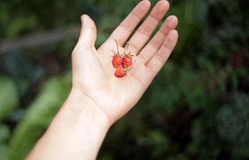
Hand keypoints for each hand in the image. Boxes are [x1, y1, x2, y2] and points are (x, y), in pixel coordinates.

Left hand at [71, 0, 177, 124]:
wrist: (93, 102)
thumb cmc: (84, 77)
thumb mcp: (82, 50)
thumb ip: (88, 33)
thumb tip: (85, 16)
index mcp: (110, 50)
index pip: (126, 28)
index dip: (136, 16)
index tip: (146, 3)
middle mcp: (124, 58)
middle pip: (142, 35)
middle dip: (154, 20)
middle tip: (165, 4)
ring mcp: (135, 68)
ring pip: (153, 46)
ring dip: (163, 32)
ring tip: (173, 18)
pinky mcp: (145, 79)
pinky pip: (158, 60)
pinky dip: (166, 47)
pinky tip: (173, 34)